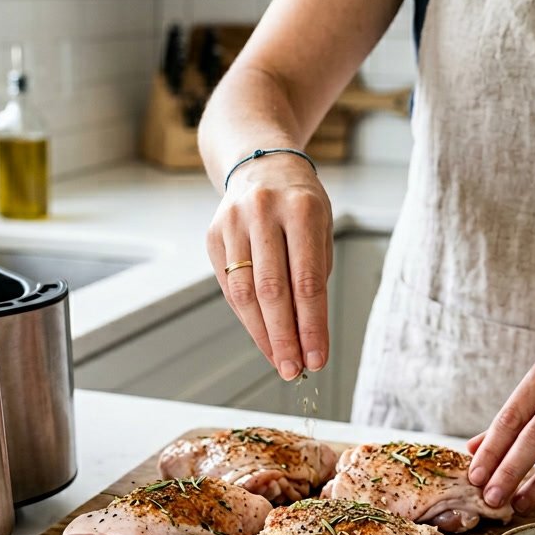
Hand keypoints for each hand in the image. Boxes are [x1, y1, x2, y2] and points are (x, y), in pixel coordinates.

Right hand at [205, 155, 333, 379]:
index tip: (318, 358)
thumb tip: (308, 335)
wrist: (260, 164)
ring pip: (244, 293)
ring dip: (262, 334)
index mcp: (301, 209)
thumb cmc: (300, 204)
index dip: (312, 325)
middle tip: (295, 370)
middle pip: (271, 290)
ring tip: (280, 361)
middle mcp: (263, 213)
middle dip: (284, 337)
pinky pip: (229, 286)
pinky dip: (247, 318)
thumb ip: (315, 275)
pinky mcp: (213, 235)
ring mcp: (233, 223)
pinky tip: (263, 337)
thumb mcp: (321, 228)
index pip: (306, 280)